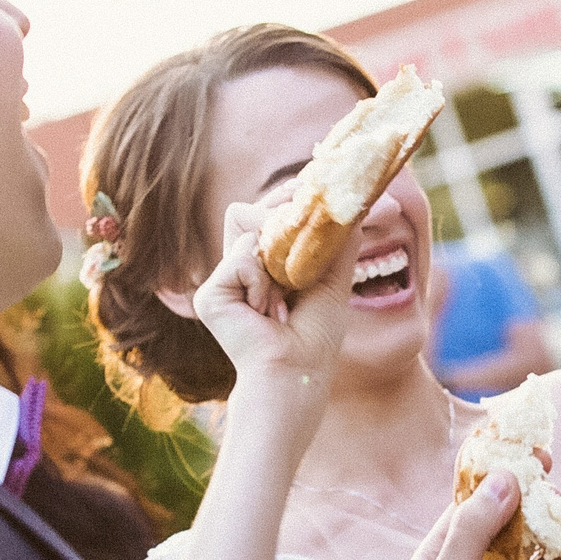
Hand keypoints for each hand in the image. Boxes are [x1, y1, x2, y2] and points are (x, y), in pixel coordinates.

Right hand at [192, 201, 361, 399]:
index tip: (306, 191)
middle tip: (302, 249)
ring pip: (244, 223)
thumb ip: (338, 241)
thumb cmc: (315, 333)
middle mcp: (237, 267)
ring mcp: (222, 280)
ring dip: (276, 256)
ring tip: (284, 294)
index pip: (263, 211)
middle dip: (281, 217)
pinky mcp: (209, 293)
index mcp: (261, 263)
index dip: (283, 199)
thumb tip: (351, 204)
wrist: (296, 368)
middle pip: (248, 209)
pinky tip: (266, 310)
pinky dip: (263, 281)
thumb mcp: (333, 276)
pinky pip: (242, 257)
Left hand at [373, 472, 560, 559]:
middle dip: (534, 499)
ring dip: (559, 533)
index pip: (473, 506)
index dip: (499, 476)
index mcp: (442, 559)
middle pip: (515, 524)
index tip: (525, 449)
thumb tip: (506, 481)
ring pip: (545, 554)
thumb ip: (472, 533)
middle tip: (551, 478)